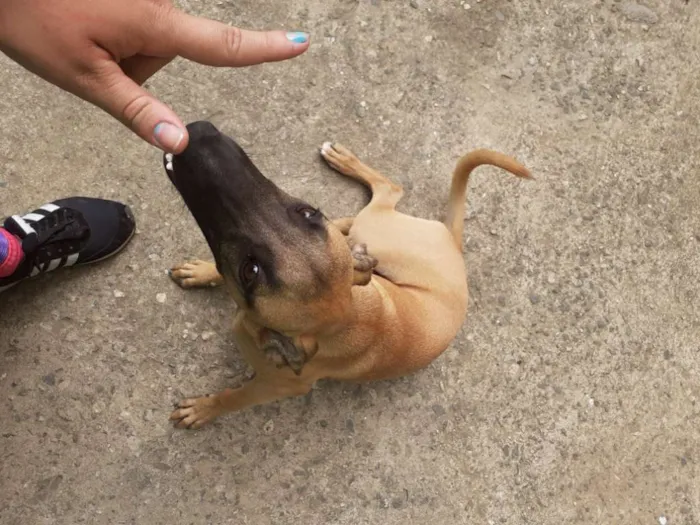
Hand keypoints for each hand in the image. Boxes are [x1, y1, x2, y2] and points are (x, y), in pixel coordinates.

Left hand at [0, 0, 308, 152]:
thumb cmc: (31, 18)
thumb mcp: (85, 77)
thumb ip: (138, 110)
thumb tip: (182, 143)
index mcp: (153, 24)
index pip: (222, 44)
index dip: (263, 49)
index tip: (300, 44)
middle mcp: (155, 2)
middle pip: (170, 51)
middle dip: (138, 65)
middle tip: (92, 57)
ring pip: (148, 38)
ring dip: (122, 49)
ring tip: (81, 37)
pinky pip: (134, 19)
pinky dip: (113, 31)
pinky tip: (84, 22)